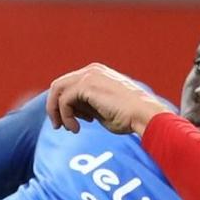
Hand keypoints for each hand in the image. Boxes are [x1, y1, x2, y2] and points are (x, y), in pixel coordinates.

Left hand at [45, 63, 168, 136]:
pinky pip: (64, 101)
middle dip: (55, 107)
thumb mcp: (102, 108)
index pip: (68, 84)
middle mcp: (91, 70)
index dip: (65, 105)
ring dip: (57, 112)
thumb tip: (70, 110)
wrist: (144, 115)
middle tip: (59, 126)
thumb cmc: (128, 116)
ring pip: (57, 90)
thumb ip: (86, 105)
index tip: (73, 122)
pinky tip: (76, 128)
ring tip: (69, 129)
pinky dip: (65, 116)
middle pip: (59, 85)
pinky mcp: (87, 85)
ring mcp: (89, 75)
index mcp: (96, 73)